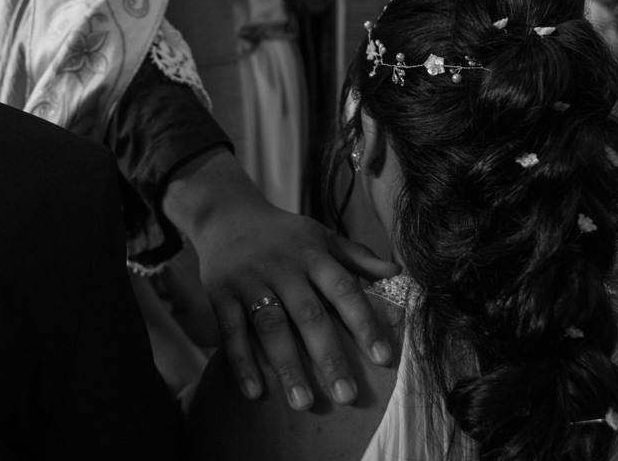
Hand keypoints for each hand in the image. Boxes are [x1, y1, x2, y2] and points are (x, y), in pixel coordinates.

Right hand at [163, 149, 398, 410]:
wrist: (225, 214)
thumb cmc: (284, 235)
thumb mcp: (321, 236)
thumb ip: (357, 257)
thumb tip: (398, 273)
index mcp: (312, 254)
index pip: (343, 289)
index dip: (364, 323)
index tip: (384, 358)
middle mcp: (282, 266)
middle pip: (308, 314)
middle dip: (328, 356)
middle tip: (346, 396)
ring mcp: (249, 280)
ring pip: (270, 327)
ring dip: (286, 366)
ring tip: (302, 403)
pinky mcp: (220, 293)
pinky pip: (231, 331)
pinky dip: (242, 362)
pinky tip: (255, 393)